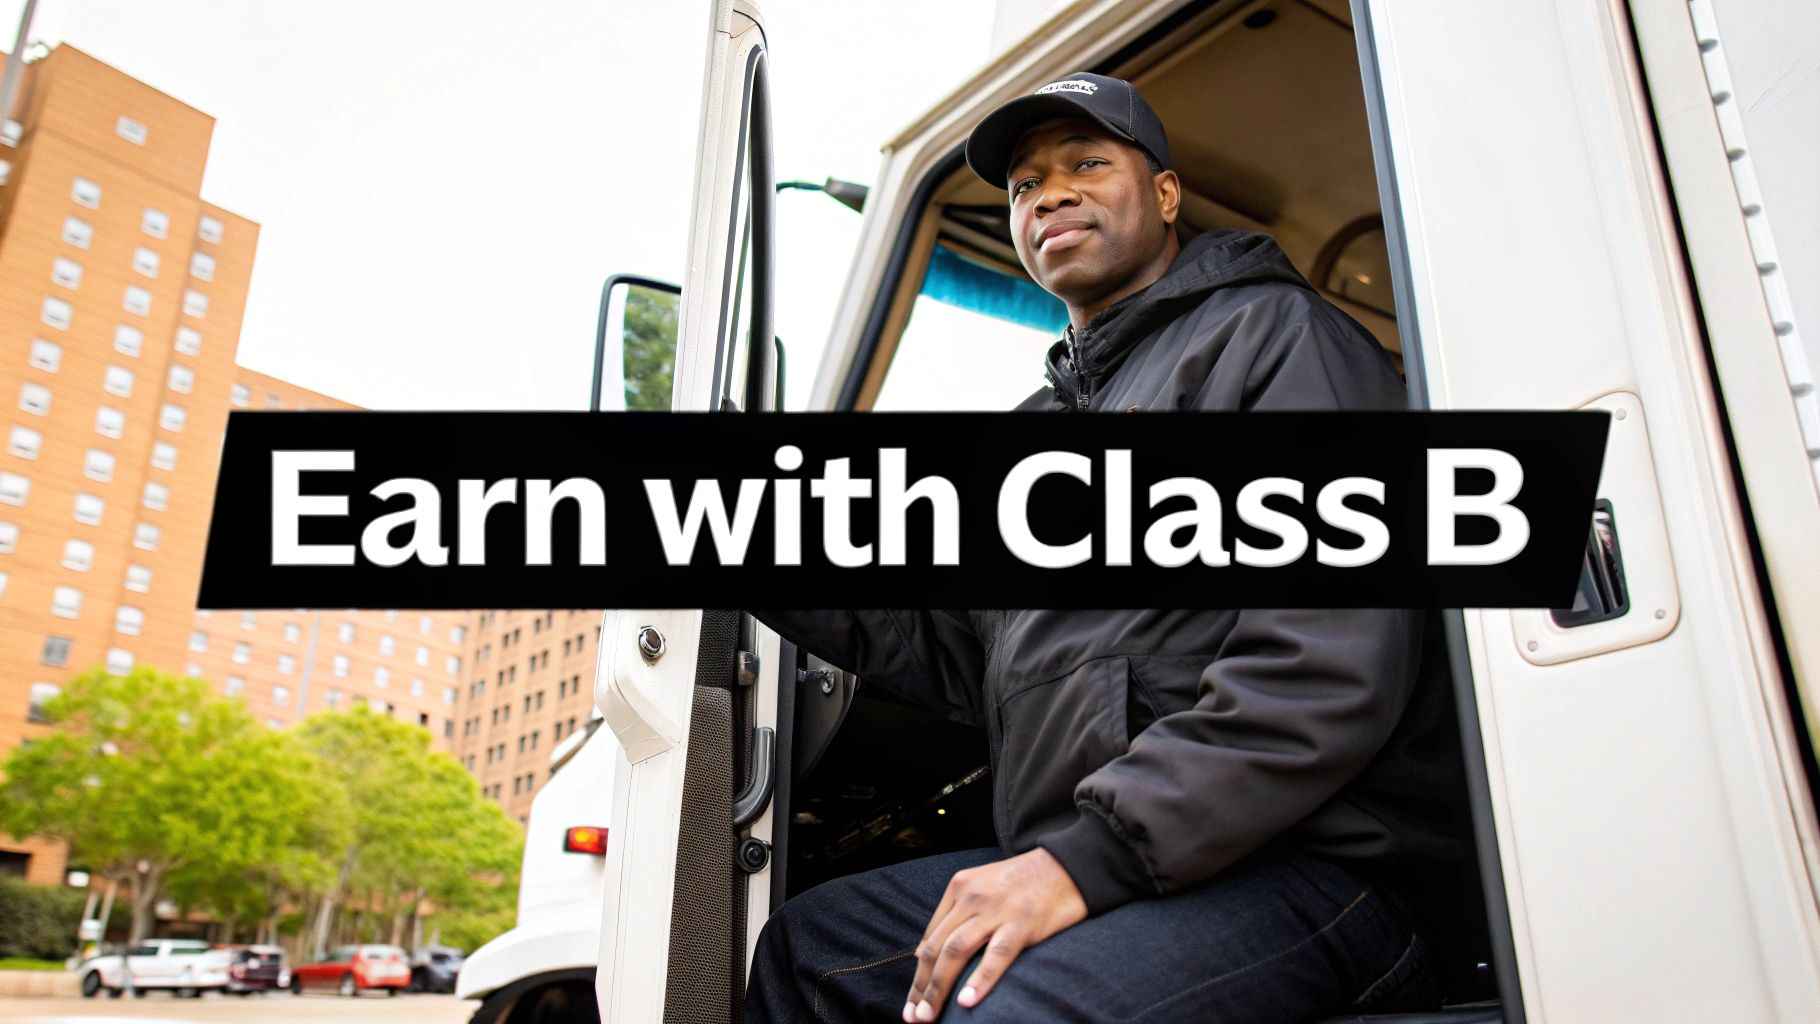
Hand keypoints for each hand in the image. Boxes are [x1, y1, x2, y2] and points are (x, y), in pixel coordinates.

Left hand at [903, 847, 1086, 1020]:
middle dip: (921, 986)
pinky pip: (997, 954)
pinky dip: (979, 979)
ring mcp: (996, 909)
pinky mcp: (1023, 922)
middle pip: (936, 947)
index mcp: (959, 887)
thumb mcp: (984, 886)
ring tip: (929, 1015)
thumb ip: (959, 914)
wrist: (1069, 864)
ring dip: (938, 987)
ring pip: (956, 951)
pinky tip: (967, 1001)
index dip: (918, 974)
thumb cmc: (1026, 882)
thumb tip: (928, 953)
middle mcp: (971, 897)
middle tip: (914, 1017)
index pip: (930, 938)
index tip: (913, 1001)